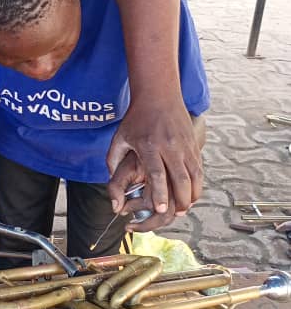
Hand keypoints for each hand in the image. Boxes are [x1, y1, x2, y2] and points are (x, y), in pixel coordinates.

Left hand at [107, 96, 202, 220]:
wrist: (159, 94)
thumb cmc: (136, 118)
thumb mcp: (119, 137)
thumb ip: (113, 161)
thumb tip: (111, 182)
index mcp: (149, 145)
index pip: (157, 173)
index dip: (160, 193)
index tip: (161, 209)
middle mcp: (169, 145)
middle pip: (179, 178)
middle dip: (180, 200)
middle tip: (177, 214)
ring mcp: (184, 144)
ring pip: (194, 174)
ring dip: (192, 194)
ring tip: (186, 208)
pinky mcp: (193, 143)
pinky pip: (199, 167)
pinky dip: (198, 183)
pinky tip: (193, 194)